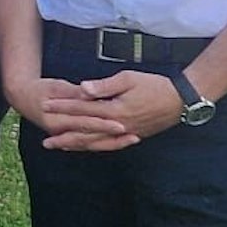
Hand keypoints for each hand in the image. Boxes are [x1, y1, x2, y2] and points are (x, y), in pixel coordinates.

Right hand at [5, 76, 138, 151]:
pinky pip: (88, 143)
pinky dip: (104, 143)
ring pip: (92, 144)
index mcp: (56, 120)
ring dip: (113, 143)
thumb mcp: (55, 86)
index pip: (84, 124)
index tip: (121, 125)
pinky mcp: (68, 136)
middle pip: (91, 138)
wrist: (23, 98)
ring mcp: (64, 136)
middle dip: (113, 138)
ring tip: (133, 139)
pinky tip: (119, 141)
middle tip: (134, 136)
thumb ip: (73, 92)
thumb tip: (87, 92)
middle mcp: (61, 132)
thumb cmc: (40, 89)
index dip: (103, 124)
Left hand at [41, 70, 182, 149]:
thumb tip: (82, 89)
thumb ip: (104, 86)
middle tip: (45, 142)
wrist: (182, 100)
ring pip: (96, 143)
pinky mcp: (132, 136)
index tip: (45, 105)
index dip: (63, 107)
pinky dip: (94, 147)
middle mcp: (117, 126)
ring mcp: (125, 134)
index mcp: (114, 110)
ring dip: (76, 145)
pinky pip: (108, 145)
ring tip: (59, 147)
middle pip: (85, 133)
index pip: (82, 109)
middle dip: (64, 136)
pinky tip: (85, 147)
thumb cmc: (155, 85)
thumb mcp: (129, 79)